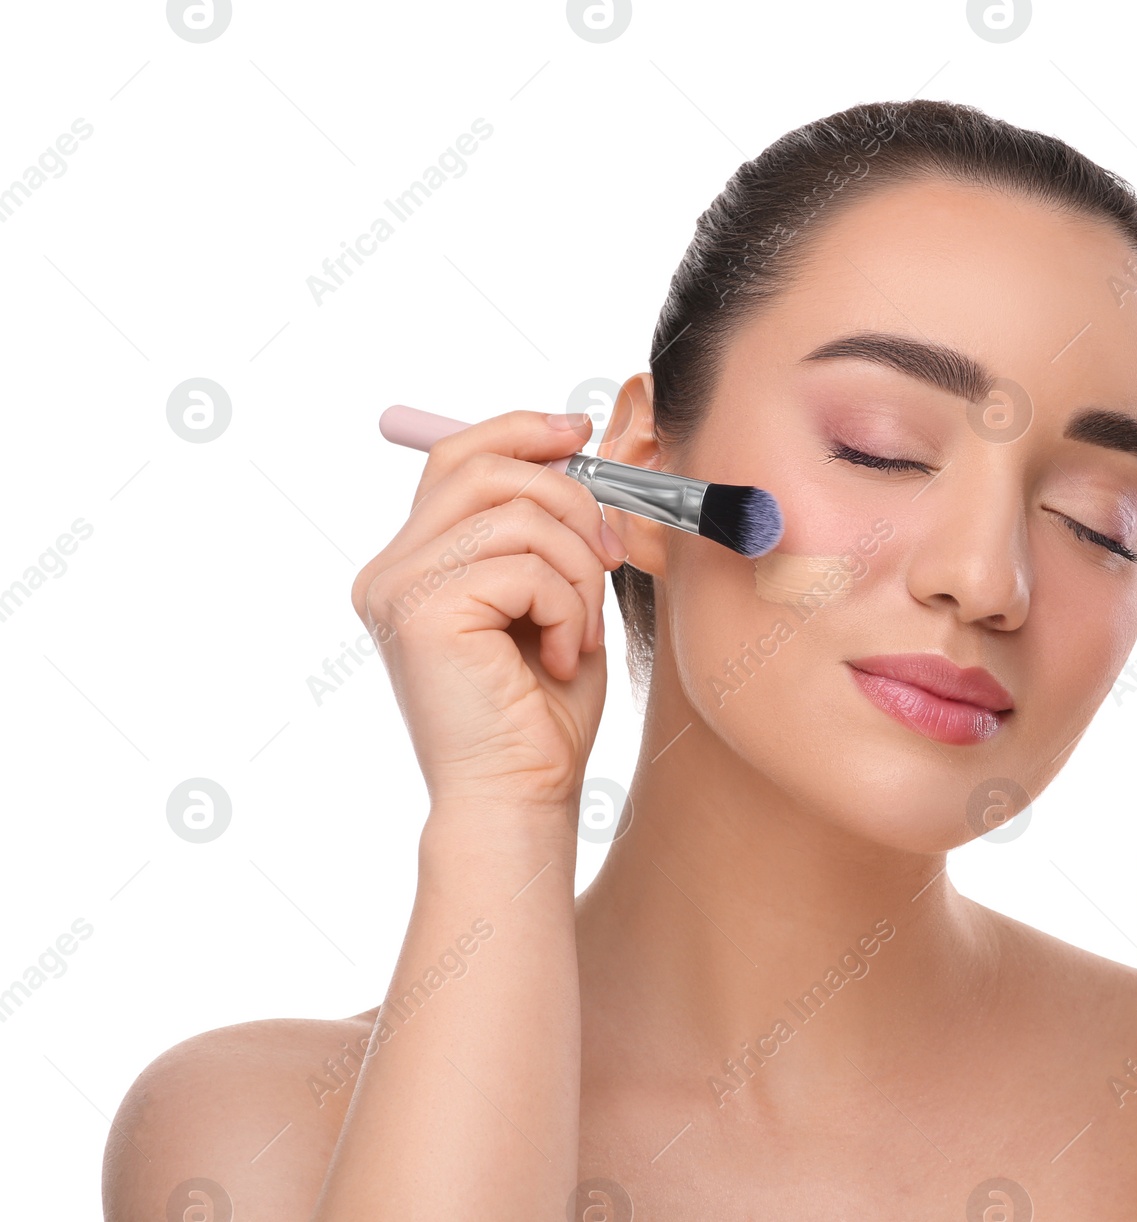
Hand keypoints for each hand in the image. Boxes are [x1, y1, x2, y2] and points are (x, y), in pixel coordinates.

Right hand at [351, 409, 627, 815]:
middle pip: (485, 467)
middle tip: (608, 556)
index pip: (459, 458)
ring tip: (577, 631)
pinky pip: (524, 566)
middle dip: (570, 498)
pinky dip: (567, 608)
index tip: (581, 431)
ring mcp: (397, 588)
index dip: (522, 431)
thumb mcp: (552, 598)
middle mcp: (390, 570)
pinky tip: (557, 657)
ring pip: (517, 515)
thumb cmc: (541, 713)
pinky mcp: (420, 612)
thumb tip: (573, 444)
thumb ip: (546, 529)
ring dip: (576, 571)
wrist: (520, 797)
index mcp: (415, 563)